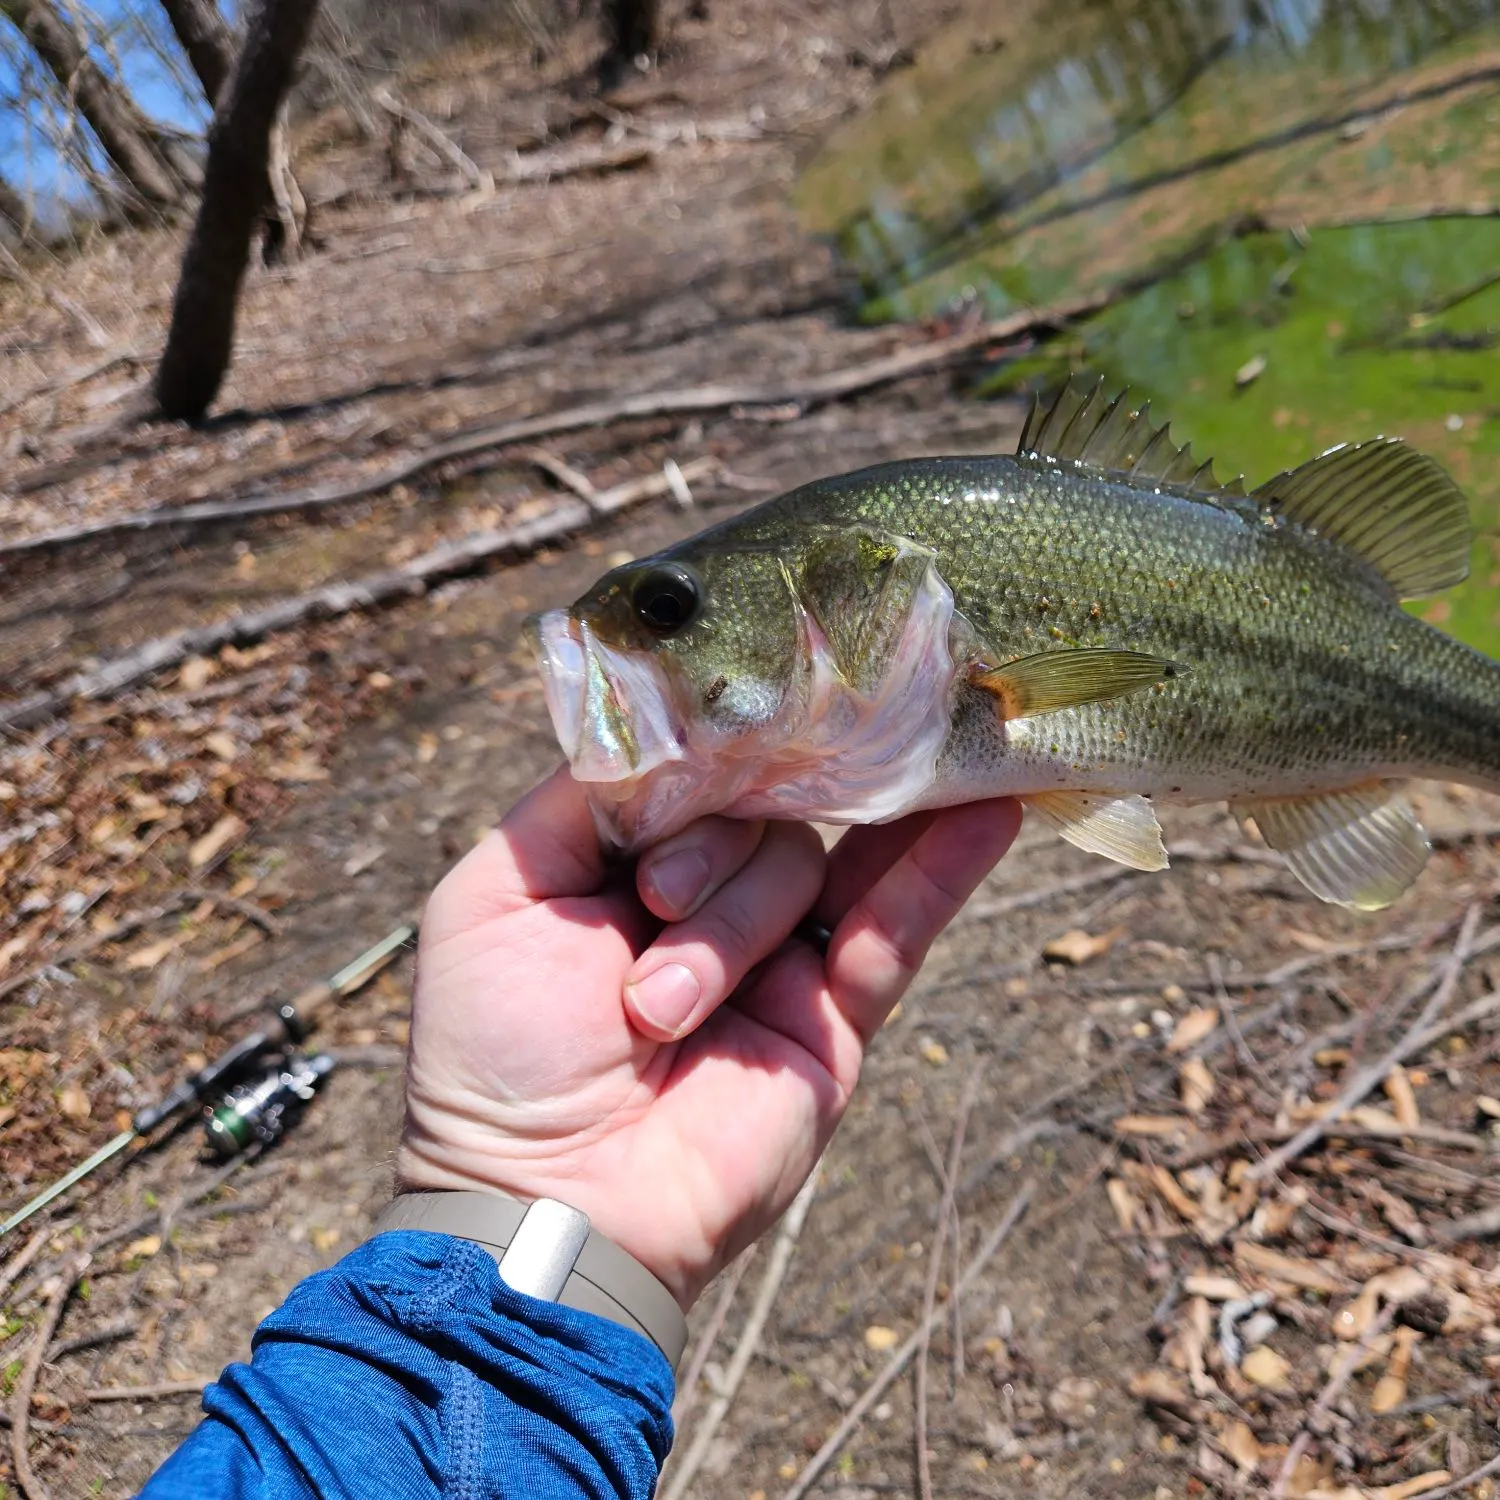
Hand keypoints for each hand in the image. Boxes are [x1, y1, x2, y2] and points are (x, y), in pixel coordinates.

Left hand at [397, 768, 1020, 1308]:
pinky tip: (990, 805)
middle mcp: (704, 901)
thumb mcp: (496, 893)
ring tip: (664, 1011)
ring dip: (738, 923)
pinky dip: (942, 866)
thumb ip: (580, 797)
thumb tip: (675, 720)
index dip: (692, 765)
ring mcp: (775, 958)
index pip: (691, 769)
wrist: (551, 1205)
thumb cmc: (499, 1050)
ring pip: (808, 864)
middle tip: (652, 911)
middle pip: (755, 810)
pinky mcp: (833, 1017)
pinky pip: (897, 926)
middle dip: (705, 858)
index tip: (699, 761)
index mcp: (623, 864)